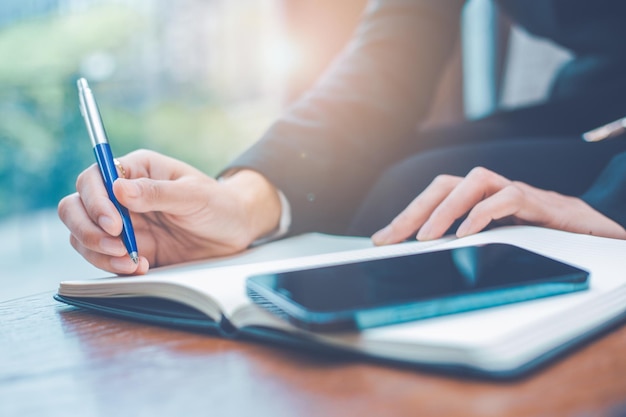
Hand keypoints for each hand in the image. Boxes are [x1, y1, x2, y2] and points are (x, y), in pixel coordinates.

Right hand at [58, 150, 281, 274]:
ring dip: (98, 251)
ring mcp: (122, 224)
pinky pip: (102, 258)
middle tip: (117, 245)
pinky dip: (112, 266)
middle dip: (87, 229)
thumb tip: (118, 189)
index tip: (115, 224)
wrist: (235, 232)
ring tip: (131, 261)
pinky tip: (139, 268)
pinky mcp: (128, 249)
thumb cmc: (218, 204)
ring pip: (81, 235)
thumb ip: (157, 192)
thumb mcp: (193, 195)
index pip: (94, 179)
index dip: (95, 202)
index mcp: (135, 171)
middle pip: (75, 207)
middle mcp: (121, 196)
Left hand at [372, 166, 625, 244]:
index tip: (380, 241)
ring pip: (474, 181)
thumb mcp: (496, 244)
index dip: (406, 216)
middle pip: (445, 185)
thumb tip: (425, 267)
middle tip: (392, 239)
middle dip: (415, 210)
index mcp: (477, 200)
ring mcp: (514, 192)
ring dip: (446, 208)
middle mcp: (491, 190)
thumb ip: (466, 248)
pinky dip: (485, 212)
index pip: (434, 197)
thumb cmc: (538, 237)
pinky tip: (468, 233)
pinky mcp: (538, 203)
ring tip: (427, 237)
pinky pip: (508, 197)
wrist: (590, 230)